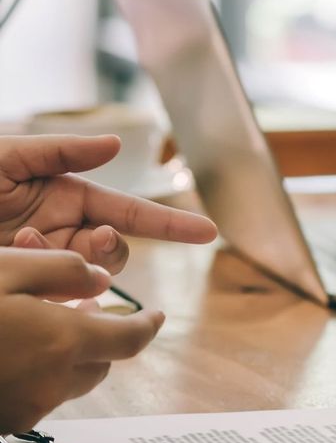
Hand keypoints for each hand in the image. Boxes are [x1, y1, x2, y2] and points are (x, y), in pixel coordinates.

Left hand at [0, 135, 216, 273]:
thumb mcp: (6, 156)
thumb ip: (60, 150)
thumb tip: (117, 144)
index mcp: (68, 197)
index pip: (132, 214)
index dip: (172, 224)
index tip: (208, 232)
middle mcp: (65, 232)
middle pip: (117, 252)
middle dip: (109, 248)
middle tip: (87, 241)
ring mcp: (48, 263)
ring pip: (91, 279)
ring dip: (70, 265)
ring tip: (22, 241)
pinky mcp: (31, 287)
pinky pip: (60, 297)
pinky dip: (48, 283)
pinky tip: (22, 261)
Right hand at [0, 248, 164, 434]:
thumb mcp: (5, 270)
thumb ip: (61, 270)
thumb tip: (103, 279)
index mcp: (63, 342)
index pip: (129, 339)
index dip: (147, 326)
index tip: (158, 316)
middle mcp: (52, 384)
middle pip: (100, 363)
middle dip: (102, 338)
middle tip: (85, 308)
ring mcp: (26, 411)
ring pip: (68, 384)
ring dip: (69, 358)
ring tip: (45, 328)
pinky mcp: (5, 425)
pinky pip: (36, 398)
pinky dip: (39, 375)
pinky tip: (14, 352)